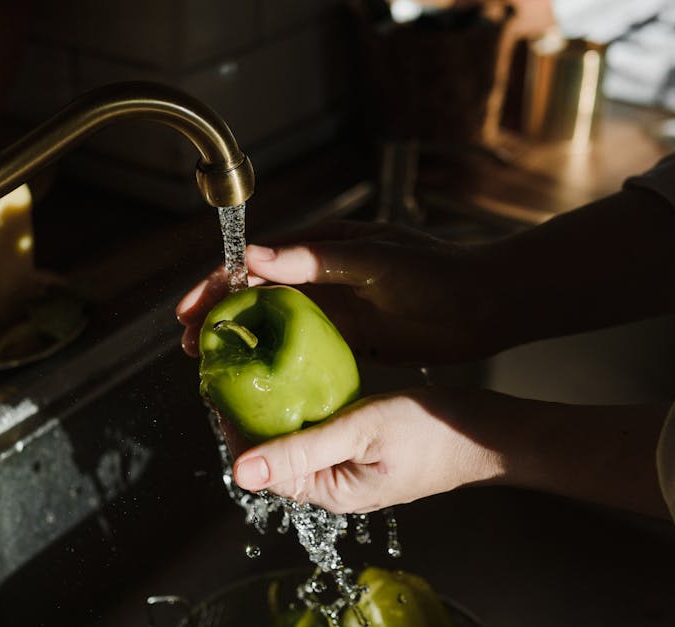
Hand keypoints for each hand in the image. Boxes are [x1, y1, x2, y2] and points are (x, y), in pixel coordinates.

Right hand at [176, 221, 492, 365]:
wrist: (486, 304)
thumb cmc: (436, 272)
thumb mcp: (374, 260)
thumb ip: (315, 259)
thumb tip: (253, 257)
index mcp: (323, 245)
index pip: (255, 262)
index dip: (216, 284)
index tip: (188, 310)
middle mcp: (322, 274)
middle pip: (255, 295)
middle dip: (217, 317)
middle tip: (188, 347)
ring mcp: (334, 308)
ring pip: (272, 326)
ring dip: (240, 343)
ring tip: (210, 369)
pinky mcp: (349, 338)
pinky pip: (301, 351)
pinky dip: (274, 364)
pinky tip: (257, 384)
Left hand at [230, 385, 671, 516]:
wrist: (490, 431)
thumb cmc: (432, 433)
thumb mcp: (361, 432)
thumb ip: (300, 451)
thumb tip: (239, 472)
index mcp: (328, 490)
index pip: (260, 463)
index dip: (233, 424)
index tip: (216, 382)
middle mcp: (332, 481)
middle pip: (272, 447)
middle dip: (249, 409)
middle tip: (232, 364)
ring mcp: (348, 462)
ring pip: (294, 431)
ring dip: (274, 400)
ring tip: (256, 361)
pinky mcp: (362, 442)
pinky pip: (319, 421)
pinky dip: (303, 398)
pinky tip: (297, 368)